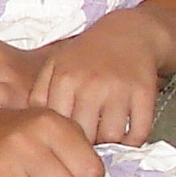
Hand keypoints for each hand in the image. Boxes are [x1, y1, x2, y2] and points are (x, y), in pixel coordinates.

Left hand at [30, 13, 161, 143]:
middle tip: (89, 141)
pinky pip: (139, 131)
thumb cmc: (86, 54)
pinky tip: (126, 135)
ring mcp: (119, 88)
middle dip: (86, 143)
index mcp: (65, 78)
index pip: (59, 124)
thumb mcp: (55, 65)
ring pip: (112, 136)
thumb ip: (40, 93)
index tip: (67, 139)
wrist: (128, 33)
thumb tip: (31, 125)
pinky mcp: (144, 92)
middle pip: (85, 133)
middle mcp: (91, 83)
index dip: (62, 137)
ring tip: (105, 137)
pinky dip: (133, 140)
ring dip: (110, 143)